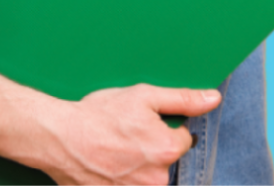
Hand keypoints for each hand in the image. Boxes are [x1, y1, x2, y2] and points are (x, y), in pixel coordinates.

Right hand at [36, 84, 221, 185]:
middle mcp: (156, 180)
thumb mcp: (144, 96)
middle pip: (166, 162)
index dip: (167, 127)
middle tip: (127, 137)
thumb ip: (183, 99)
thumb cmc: (99, 114)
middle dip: (153, 149)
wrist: (60, 138)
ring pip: (149, 178)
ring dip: (138, 166)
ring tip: (116, 151)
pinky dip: (123, 178)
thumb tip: (213, 99)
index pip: (185, 139)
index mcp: (167, 150)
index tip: (146, 123)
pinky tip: (109, 165)